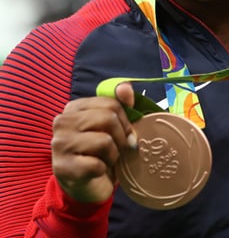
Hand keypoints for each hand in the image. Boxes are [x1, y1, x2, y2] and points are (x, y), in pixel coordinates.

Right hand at [50, 82, 136, 203]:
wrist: (88, 184)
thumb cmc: (102, 151)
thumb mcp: (114, 126)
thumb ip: (121, 104)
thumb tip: (125, 86)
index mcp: (74, 107)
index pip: (111, 103)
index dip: (125, 120)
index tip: (126, 132)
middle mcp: (62, 122)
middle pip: (108, 118)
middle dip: (121, 136)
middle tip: (119, 148)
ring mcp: (59, 145)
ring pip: (104, 141)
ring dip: (114, 154)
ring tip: (107, 159)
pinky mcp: (63, 167)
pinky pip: (97, 164)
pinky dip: (105, 169)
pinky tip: (97, 171)